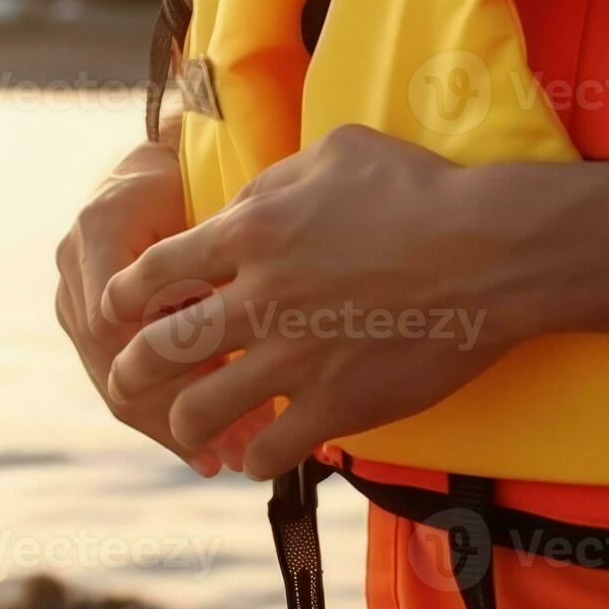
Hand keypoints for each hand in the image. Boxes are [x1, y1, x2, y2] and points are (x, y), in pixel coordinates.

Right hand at [56, 133, 256, 475]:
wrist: (161, 169)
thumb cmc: (195, 180)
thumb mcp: (205, 206)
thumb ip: (201, 258)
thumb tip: (224, 320)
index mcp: (99, 229)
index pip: (117, 318)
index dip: (170, 358)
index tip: (232, 383)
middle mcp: (73, 268)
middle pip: (113, 362)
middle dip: (177, 406)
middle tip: (240, 439)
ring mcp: (73, 301)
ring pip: (113, 383)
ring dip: (173, 425)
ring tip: (230, 455)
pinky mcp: (86, 326)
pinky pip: (116, 383)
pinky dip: (163, 420)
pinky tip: (204, 456)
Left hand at [101, 125, 570, 479]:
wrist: (492, 251)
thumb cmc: (420, 190)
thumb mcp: (335, 152)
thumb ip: (272, 180)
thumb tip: (237, 205)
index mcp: (251, 232)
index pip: (153, 271)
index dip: (123, 297)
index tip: (115, 311)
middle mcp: (260, 298)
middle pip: (161, 347)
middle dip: (132, 368)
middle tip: (128, 379)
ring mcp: (296, 356)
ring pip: (199, 408)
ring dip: (186, 418)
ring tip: (188, 421)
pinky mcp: (338, 404)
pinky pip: (268, 451)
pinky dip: (254, 455)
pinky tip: (258, 450)